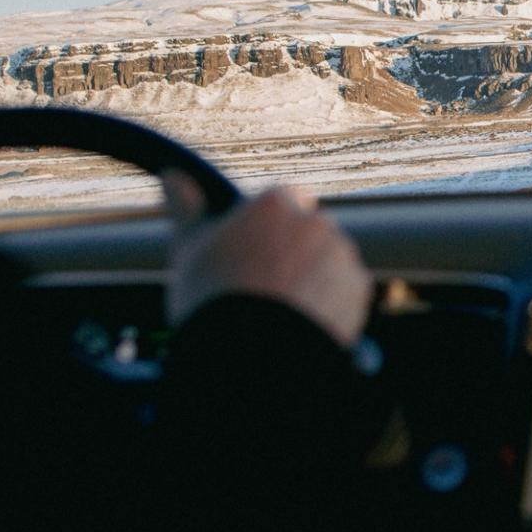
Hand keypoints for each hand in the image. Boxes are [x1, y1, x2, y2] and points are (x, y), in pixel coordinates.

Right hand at [161, 175, 371, 348]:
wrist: (252, 356)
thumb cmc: (214, 300)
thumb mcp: (190, 251)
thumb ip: (188, 209)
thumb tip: (172, 175)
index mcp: (276, 205)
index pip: (280, 198)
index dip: (265, 225)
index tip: (251, 251)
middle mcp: (316, 222)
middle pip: (306, 231)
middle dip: (290, 252)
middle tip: (261, 288)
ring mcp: (341, 255)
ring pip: (326, 260)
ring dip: (311, 277)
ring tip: (279, 313)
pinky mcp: (358, 289)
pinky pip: (344, 290)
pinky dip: (328, 303)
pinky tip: (300, 323)